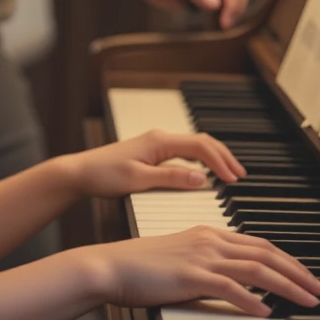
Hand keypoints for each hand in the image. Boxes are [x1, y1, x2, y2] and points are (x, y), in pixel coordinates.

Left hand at [73, 129, 246, 198]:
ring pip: (194, 146)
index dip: (220, 162)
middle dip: (223, 157)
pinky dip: (200, 160)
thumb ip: (172, 179)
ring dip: (214, 157)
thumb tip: (203, 180)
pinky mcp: (151, 152)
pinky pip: (184, 152)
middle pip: (202, 142)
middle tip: (240, 175)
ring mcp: (156, 144)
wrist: (79, 173)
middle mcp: (160, 138)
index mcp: (160, 141)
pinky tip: (205, 172)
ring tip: (229, 173)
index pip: (200, 147)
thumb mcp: (139, 181)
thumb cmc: (104, 175)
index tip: (234, 179)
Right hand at [94, 226, 319, 314]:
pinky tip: (267, 312)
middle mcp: (210, 240)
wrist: (110, 265)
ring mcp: (202, 256)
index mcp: (209, 233)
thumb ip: (207, 269)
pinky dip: (252, 300)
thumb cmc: (139, 267)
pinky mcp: (191, 276)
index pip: (259, 244)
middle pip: (266, 254)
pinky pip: (230, 288)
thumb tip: (233, 288)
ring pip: (256, 269)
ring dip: (288, 286)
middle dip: (298, 272)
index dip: (287, 259)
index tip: (306, 275)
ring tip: (308, 301)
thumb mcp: (180, 261)